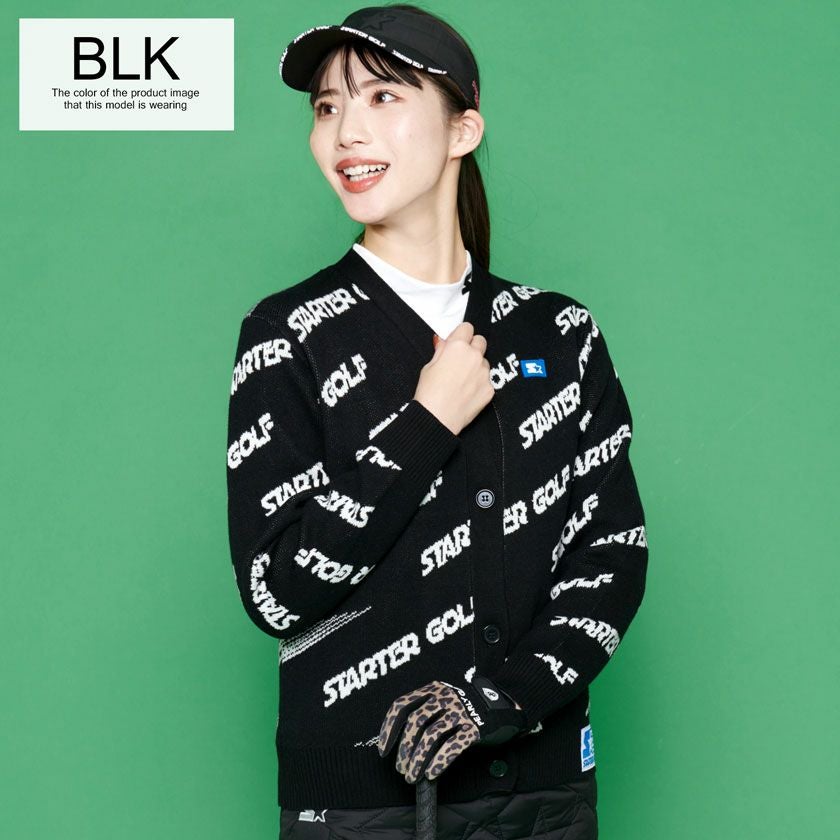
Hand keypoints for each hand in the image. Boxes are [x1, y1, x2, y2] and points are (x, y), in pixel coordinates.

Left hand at [376, 675, 528, 783]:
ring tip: (411, 776)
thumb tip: (398, 745)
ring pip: (431, 736)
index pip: (402, 705)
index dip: (389, 728)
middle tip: (400, 768)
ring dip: (417, 759)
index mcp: (432, 689)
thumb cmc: (463, 708)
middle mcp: (444, 697)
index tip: (383, 750)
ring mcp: (460, 711)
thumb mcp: (442, 701)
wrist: (501, 705)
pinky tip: (431, 773)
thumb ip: (423, 713)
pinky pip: (452, 746)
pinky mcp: (474, 728)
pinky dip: (439, 761)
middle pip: (415, 722)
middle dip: (404, 748)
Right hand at [414, 324, 493, 435]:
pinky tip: (466, 393)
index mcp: (458, 347)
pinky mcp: (490, 389)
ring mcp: (484, 373)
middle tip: (461, 359)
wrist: (437, 419)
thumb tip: (445, 343)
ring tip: (461, 381)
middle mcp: (474, 357)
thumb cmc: (429, 394)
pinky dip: (479, 384)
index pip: (467, 328)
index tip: (457, 342)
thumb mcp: (428, 366)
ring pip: (484, 362)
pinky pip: (487, 380)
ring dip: (476, 366)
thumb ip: (441, 351)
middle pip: (481, 341)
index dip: (461, 335)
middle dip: (472, 347)